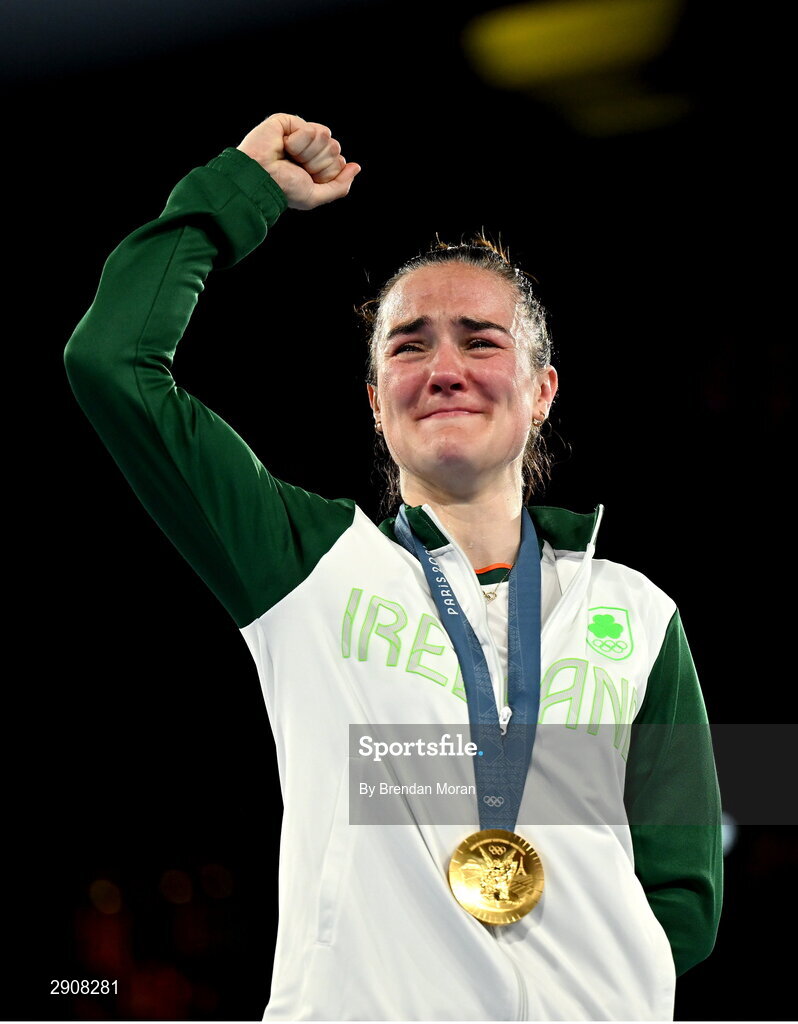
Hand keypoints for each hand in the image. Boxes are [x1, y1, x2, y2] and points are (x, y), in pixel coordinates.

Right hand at [236, 113, 360, 210]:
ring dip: (308, 153)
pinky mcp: (289, 121)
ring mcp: (299, 133)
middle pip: (334, 148)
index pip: (338, 162)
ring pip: (326, 136)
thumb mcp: (315, 196)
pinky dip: (299, 143)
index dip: (326, 173)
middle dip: (318, 163)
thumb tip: (356, 167)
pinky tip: (283, 146)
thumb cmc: (283, 189)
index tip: (306, 177)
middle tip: (296, 167)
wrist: (261, 179)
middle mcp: (309, 147)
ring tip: (290, 157)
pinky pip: (311, 129)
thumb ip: (339, 185)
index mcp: (315, 164)